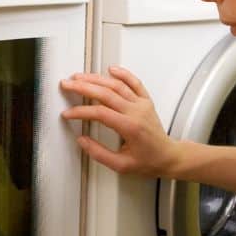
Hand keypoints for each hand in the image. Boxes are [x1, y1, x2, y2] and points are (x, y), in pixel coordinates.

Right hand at [60, 66, 179, 176]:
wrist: (169, 156)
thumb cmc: (148, 162)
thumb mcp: (121, 165)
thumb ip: (99, 153)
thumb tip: (82, 141)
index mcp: (130, 127)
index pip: (100, 113)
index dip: (81, 112)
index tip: (68, 114)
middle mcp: (136, 112)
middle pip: (105, 93)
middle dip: (83, 87)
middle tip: (67, 84)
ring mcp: (142, 104)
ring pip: (117, 85)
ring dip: (96, 78)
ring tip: (79, 76)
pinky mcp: (146, 101)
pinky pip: (135, 83)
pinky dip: (123, 74)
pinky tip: (111, 69)